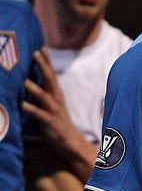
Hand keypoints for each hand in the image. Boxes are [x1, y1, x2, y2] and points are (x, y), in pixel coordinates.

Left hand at [22, 48, 96, 180]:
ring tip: (24, 80)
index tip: (41, 47)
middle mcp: (56, 100)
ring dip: (34, 88)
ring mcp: (54, 111)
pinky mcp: (50, 123)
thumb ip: (42, 95)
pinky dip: (31, 109)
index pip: (51, 74)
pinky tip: (21, 104)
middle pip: (50, 80)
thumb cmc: (57, 124)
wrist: (71, 144)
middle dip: (43, 66)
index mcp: (56, 95)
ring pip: (44, 97)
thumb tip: (28, 83)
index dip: (47, 61)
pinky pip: (40, 115)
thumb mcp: (50, 107)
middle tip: (35, 53)